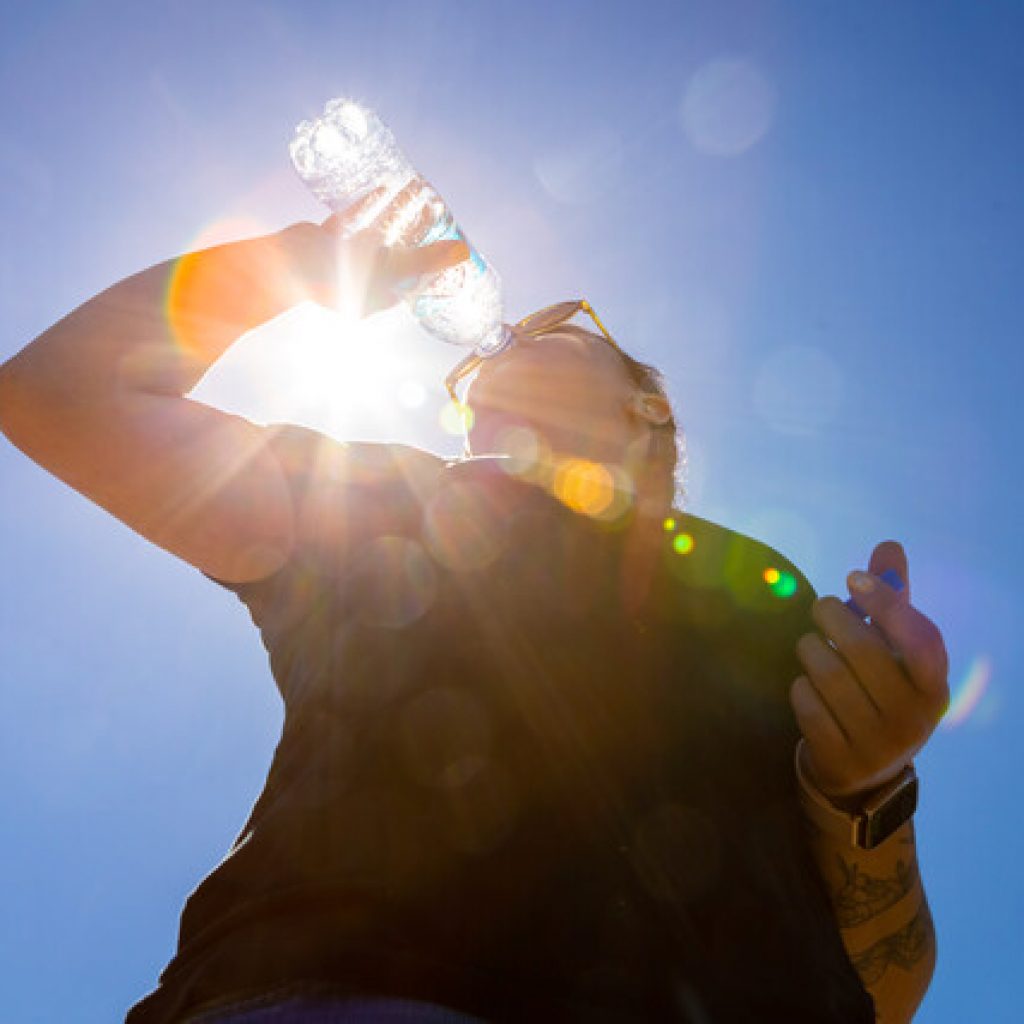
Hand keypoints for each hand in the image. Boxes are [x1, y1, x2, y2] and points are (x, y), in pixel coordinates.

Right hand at [275, 183, 469, 318]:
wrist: (283, 266)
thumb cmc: (337, 276)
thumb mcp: (391, 270)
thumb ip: (425, 261)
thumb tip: (464, 254)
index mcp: (378, 298)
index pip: (415, 281)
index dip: (434, 262)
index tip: (451, 242)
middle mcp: (363, 281)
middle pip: (400, 253)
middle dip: (419, 233)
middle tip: (440, 210)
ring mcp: (344, 260)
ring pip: (379, 232)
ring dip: (397, 214)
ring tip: (419, 192)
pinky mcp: (328, 239)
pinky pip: (354, 218)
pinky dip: (369, 203)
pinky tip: (385, 185)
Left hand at [790, 541, 948, 803]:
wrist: (863, 770)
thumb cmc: (879, 691)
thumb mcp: (894, 652)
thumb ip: (893, 600)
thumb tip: (888, 545)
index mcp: (934, 686)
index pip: (919, 638)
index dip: (885, 603)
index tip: (853, 577)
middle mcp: (913, 718)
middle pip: (863, 651)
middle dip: (833, 618)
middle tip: (822, 608)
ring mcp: (877, 744)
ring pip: (828, 674)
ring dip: (811, 650)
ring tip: (812, 646)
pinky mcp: (840, 758)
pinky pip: (806, 703)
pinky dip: (800, 686)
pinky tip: (807, 685)